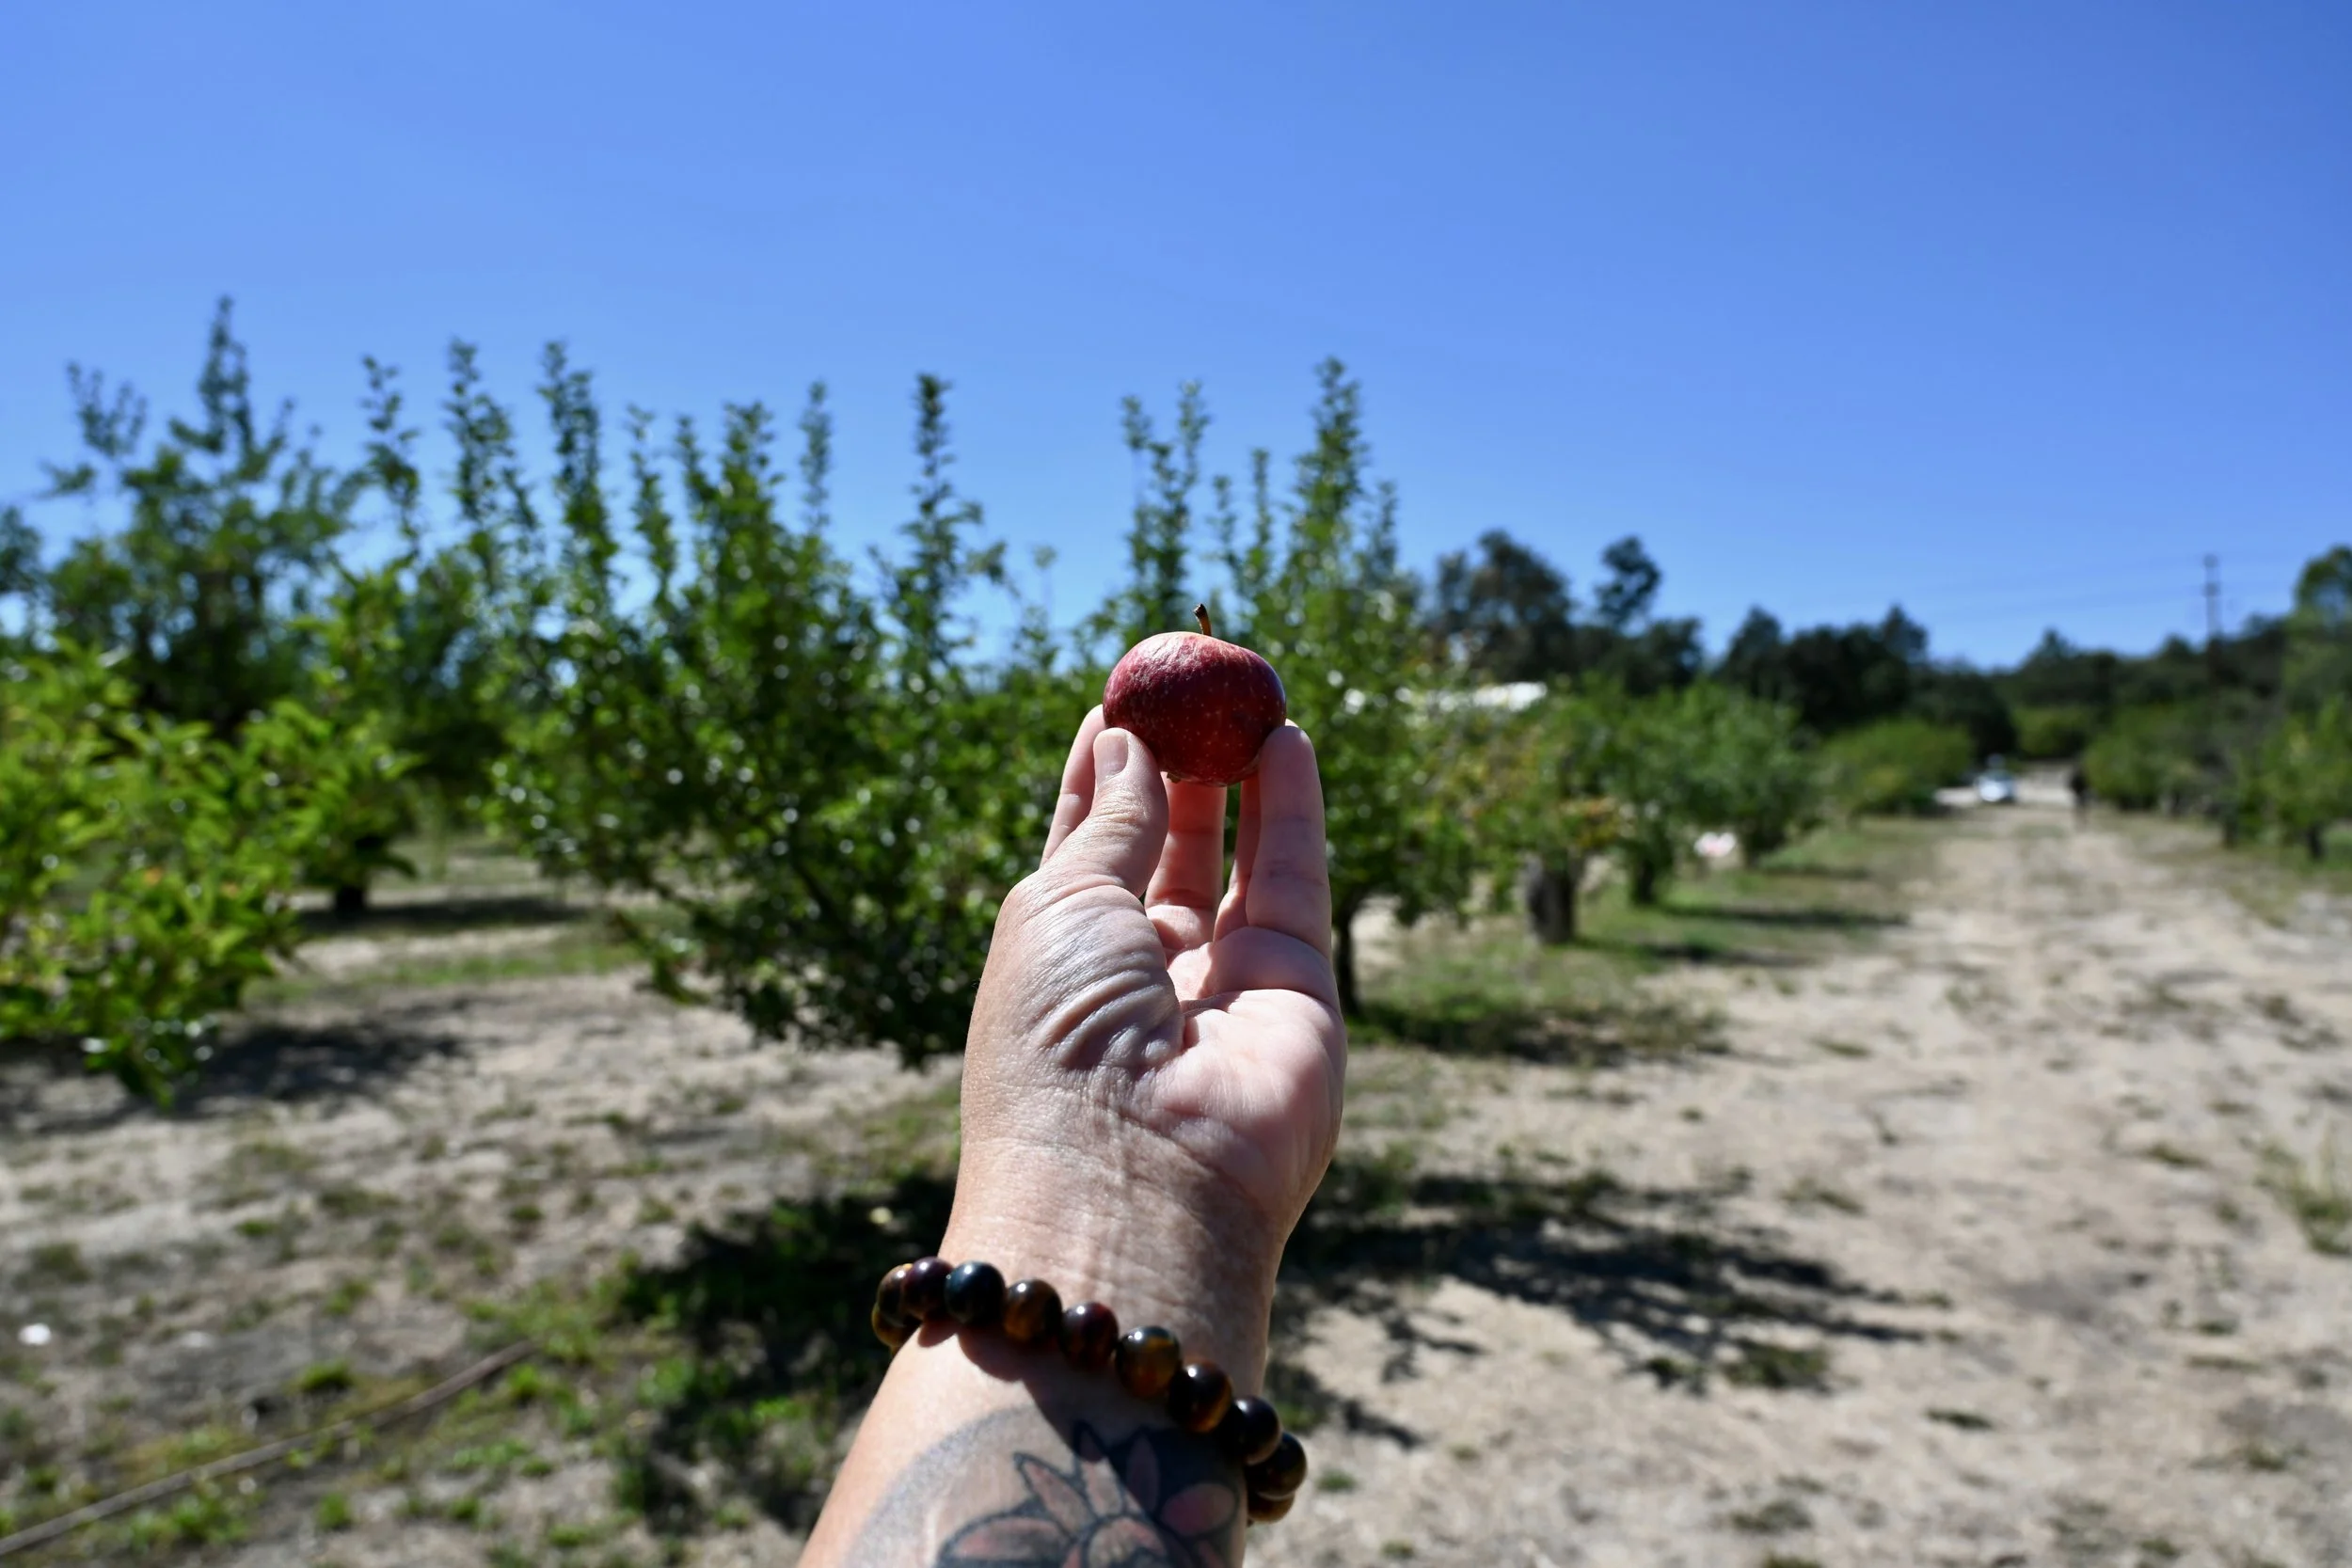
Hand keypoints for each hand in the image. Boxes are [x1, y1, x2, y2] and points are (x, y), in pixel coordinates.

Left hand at [943, 707, 1344, 1379]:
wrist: (1131, 1176)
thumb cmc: (1056, 1039)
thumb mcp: (1059, 905)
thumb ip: (1109, 820)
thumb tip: (1126, 742)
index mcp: (1060, 958)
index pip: (1085, 847)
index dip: (1103, 772)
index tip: (1119, 698)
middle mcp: (1141, 973)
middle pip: (1167, 848)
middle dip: (1178, 764)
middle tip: (1190, 682)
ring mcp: (1223, 986)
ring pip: (1237, 860)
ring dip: (1238, 776)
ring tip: (1240, 693)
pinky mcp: (1298, 993)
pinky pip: (1297, 883)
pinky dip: (1294, 811)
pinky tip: (1285, 739)